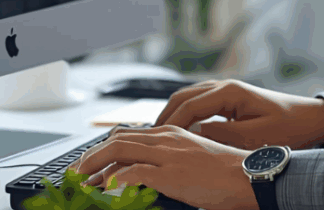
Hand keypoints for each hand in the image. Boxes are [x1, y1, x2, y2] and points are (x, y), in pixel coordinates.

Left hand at [66, 124, 257, 209]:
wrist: (248, 176)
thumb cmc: (225, 173)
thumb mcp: (193, 160)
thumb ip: (169, 161)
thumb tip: (146, 175)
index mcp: (171, 133)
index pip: (127, 134)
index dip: (103, 149)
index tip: (90, 164)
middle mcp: (166, 138)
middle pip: (116, 140)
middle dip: (90, 157)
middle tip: (75, 174)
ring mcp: (167, 154)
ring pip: (118, 151)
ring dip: (94, 167)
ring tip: (81, 183)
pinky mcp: (170, 173)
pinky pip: (132, 172)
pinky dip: (114, 180)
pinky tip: (107, 190)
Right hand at [152, 78, 323, 150]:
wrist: (312, 119)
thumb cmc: (289, 127)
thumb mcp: (253, 136)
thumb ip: (221, 135)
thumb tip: (191, 136)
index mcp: (229, 92)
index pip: (188, 106)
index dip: (169, 124)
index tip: (154, 141)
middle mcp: (225, 86)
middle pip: (182, 97)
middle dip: (164, 116)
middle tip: (147, 138)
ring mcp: (227, 91)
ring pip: (189, 98)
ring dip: (173, 114)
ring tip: (158, 136)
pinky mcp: (231, 100)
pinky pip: (200, 103)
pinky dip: (186, 114)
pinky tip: (181, 131)